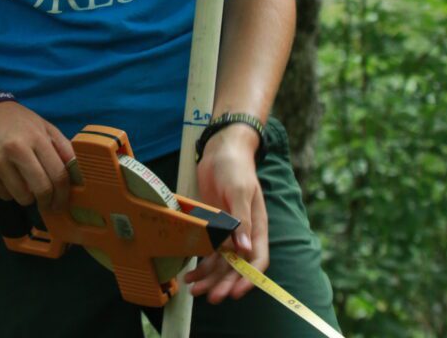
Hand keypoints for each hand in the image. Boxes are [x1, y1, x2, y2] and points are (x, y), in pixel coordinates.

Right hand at [0, 101, 74, 211]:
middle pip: (42, 189)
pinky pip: (5, 195)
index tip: (63, 202)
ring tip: (26, 184)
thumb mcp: (43, 126)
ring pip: (23, 197)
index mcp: (36, 137)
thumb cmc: (17, 120)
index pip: (58, 174)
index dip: (64, 193)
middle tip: (49, 204)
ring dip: (29, 197)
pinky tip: (9, 178)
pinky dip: (11, 193)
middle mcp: (17, 149)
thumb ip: (62, 147)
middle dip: (49, 202)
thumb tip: (78, 173)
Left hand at [184, 125, 268, 302]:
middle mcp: (244, 234)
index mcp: (257, 226)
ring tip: (195, 290)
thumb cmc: (235, 167)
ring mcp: (228, 231)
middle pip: (236, 267)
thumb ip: (242, 220)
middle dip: (225, 283)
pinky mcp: (214, 227)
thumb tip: (245, 250)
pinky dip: (201, 264)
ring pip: (221, 263)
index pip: (257, 260)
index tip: (236, 292)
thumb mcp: (239, 190)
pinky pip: (209, 251)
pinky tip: (190, 274)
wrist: (221, 149)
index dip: (249, 279)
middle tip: (211, 297)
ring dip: (210, 278)